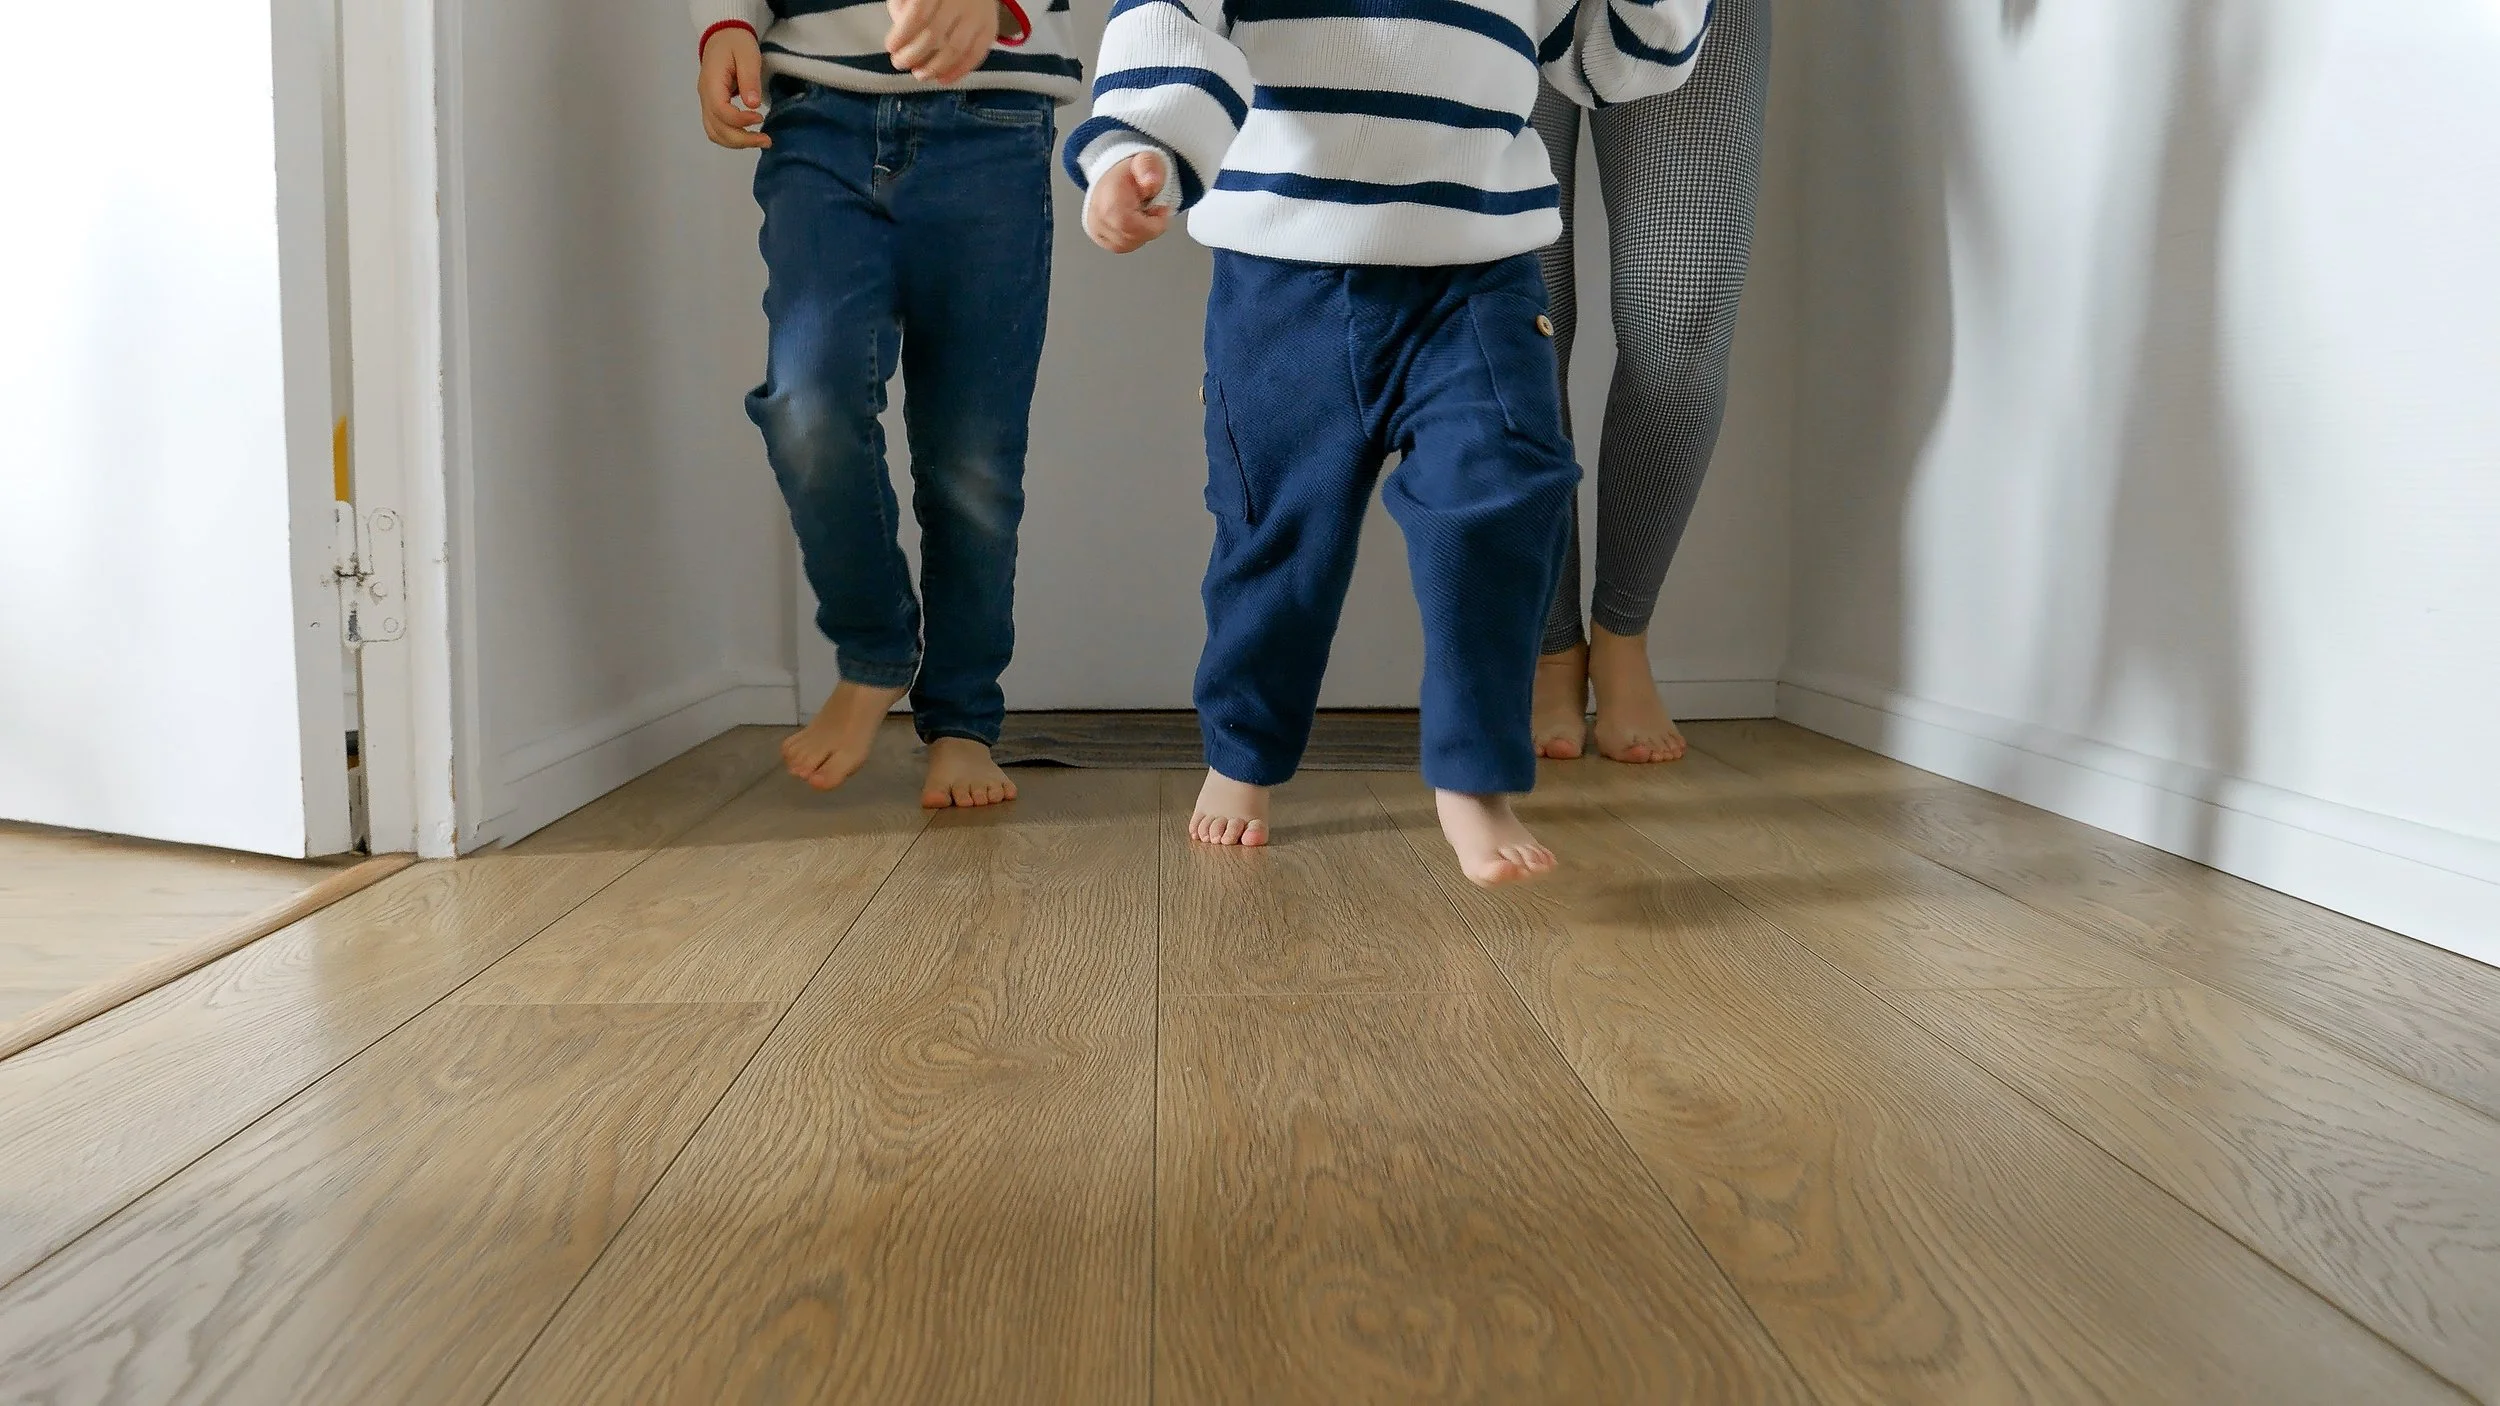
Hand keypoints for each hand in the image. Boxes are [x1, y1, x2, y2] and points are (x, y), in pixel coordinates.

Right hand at [697, 26, 770, 149]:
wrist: (723, 36)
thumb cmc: (736, 43)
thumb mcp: (748, 55)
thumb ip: (749, 79)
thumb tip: (752, 105)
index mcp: (711, 83)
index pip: (721, 111)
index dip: (740, 120)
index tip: (760, 117)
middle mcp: (705, 96)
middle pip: (717, 128)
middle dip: (742, 139)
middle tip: (767, 140)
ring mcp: (706, 103)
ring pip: (715, 133)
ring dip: (736, 143)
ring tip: (760, 141)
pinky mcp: (712, 106)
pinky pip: (716, 129)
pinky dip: (731, 138)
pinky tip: (749, 136)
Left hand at [886, 0, 995, 84]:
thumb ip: (902, 6)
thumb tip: (899, 34)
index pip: (918, 15)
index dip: (902, 35)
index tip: (891, 47)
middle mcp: (960, 0)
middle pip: (935, 34)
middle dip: (913, 55)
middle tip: (900, 63)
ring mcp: (978, 15)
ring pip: (955, 49)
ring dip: (934, 68)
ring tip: (919, 74)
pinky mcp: (990, 28)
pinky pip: (975, 55)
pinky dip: (958, 72)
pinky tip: (943, 79)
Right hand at [1084, 153, 1175, 252]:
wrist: (1114, 175)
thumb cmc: (1130, 172)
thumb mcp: (1146, 160)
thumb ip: (1148, 167)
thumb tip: (1150, 181)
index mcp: (1106, 199)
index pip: (1128, 226)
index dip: (1151, 223)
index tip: (1161, 210)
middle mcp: (1096, 217)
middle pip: (1131, 238)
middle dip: (1149, 226)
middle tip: (1152, 208)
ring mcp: (1095, 229)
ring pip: (1128, 245)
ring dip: (1143, 232)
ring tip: (1142, 212)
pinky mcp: (1098, 238)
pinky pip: (1122, 246)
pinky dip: (1134, 237)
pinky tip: (1135, 221)